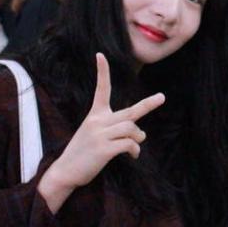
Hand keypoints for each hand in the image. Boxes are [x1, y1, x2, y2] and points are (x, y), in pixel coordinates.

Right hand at [39, 53, 163, 208]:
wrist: (65, 171)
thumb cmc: (83, 153)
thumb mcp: (96, 135)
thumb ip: (118, 130)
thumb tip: (142, 134)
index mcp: (95, 115)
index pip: (101, 89)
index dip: (102, 72)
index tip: (100, 55)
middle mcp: (98, 121)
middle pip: (131, 111)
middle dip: (148, 104)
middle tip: (162, 97)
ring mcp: (100, 135)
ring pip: (132, 129)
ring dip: (138, 138)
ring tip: (134, 146)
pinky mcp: (104, 149)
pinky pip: (129, 144)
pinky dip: (134, 150)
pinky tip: (132, 155)